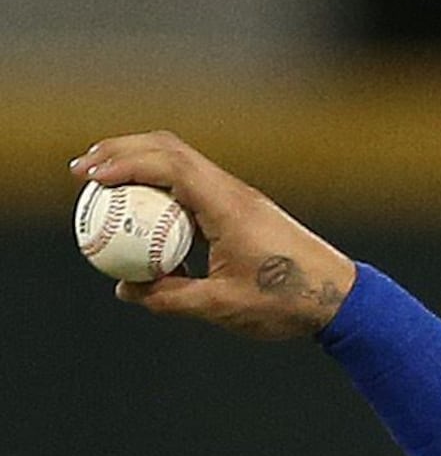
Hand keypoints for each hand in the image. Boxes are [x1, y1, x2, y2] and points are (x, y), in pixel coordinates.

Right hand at [69, 131, 356, 339]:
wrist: (342, 299)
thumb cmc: (289, 303)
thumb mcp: (224, 306)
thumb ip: (172, 298)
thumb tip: (126, 289)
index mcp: (227, 206)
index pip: (168, 166)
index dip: (123, 164)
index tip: (89, 178)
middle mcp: (232, 192)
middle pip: (168, 149)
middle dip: (121, 152)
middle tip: (83, 171)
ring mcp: (239, 197)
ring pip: (181, 163)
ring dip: (140, 165)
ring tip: (103, 184)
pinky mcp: (243, 209)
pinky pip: (193, 188)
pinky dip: (162, 189)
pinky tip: (142, 214)